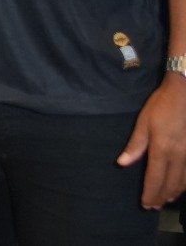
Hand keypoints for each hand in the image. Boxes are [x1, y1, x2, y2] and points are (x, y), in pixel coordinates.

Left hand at [118, 72, 185, 207]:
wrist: (184, 94)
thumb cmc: (161, 107)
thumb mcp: (143, 123)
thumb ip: (135, 145)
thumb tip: (122, 163)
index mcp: (162, 149)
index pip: (155, 178)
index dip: (150, 193)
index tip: (146, 204)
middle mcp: (179, 156)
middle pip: (170, 184)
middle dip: (161, 197)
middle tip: (153, 207)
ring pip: (183, 181)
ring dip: (173, 193)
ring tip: (165, 200)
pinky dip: (184, 184)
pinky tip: (180, 187)